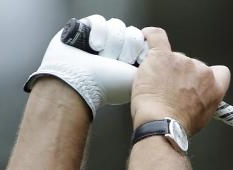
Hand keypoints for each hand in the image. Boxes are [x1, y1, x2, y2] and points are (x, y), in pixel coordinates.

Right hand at [25, 15, 146, 118]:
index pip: (143, 41)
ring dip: (112, 42)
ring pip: (116, 25)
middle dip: (126, 45)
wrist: (80, 85)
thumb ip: (152, 59)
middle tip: (118, 61)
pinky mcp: (83, 32)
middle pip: (131, 31)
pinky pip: (99, 20)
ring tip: (103, 57)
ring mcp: (100, 42)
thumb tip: (151, 42)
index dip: (140, 46)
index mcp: (130, 63)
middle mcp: (115, 52)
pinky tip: (94, 46)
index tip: (136, 59)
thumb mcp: (140, 74)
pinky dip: (98, 32)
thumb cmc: (110, 85)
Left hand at [130, 28, 230, 135]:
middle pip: (192, 64)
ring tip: (154, 85)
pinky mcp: (162, 56)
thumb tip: (196, 97)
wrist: (163, 124)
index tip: (197, 81)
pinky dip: (150, 37)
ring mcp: (181, 60)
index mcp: (215, 85)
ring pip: (173, 57)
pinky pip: (156, 37)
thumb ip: (204, 99)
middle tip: (169, 89)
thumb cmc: (180, 125)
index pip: (219, 71)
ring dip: (164, 66)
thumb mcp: (203, 116)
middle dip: (181, 73)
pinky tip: (145, 40)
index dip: (207, 75)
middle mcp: (201, 70)